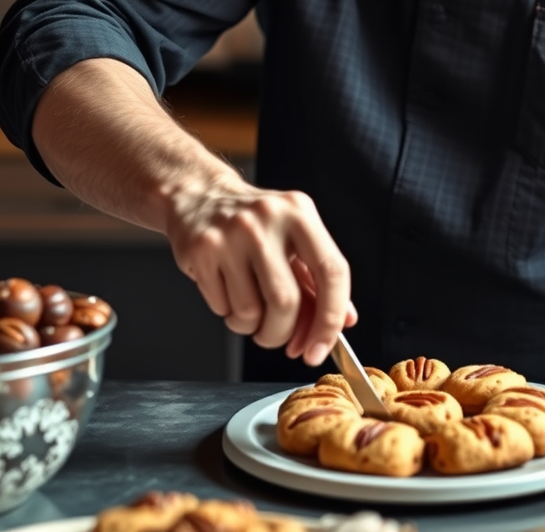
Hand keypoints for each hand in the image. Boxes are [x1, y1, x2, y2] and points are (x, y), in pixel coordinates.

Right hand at [165, 178, 355, 365]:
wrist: (200, 196)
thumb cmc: (255, 223)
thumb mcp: (295, 236)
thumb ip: (320, 278)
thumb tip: (344, 320)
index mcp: (300, 213)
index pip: (331, 271)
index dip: (330, 319)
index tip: (320, 347)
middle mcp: (268, 219)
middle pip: (286, 302)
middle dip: (282, 333)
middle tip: (276, 335)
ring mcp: (232, 234)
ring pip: (250, 312)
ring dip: (252, 326)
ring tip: (248, 306)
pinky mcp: (202, 250)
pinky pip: (222, 308)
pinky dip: (228, 314)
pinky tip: (228, 291)